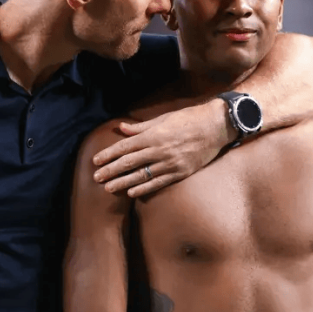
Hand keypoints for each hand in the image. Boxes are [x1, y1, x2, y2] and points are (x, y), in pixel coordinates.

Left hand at [92, 100, 232, 196]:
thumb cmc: (189, 118)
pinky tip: (132, 193)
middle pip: (129, 163)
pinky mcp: (180, 172)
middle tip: (97, 177)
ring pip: (142, 176)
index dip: (109, 154)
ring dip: (123, 183)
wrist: (216, 127)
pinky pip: (158, 182)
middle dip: (111, 170)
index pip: (125, 147)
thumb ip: (141, 127)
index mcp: (154, 135)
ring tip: (109, 188)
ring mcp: (170, 164)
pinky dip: (144, 189)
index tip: (96, 160)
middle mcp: (160, 151)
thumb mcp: (163, 118)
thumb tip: (122, 128)